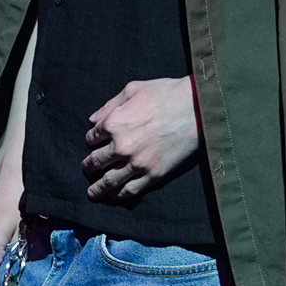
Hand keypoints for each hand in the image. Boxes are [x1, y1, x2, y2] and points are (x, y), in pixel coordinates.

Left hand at [83, 77, 200, 200]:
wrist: (198, 109)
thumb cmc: (167, 94)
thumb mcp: (134, 89)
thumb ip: (110, 105)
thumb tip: (93, 119)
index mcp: (113, 123)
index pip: (92, 137)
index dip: (92, 140)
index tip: (95, 142)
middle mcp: (121, 147)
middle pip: (96, 161)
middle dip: (89, 166)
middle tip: (87, 169)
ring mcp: (137, 163)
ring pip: (110, 181)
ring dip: (98, 188)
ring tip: (93, 192)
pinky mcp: (154, 175)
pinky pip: (131, 190)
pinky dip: (120, 195)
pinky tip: (115, 196)